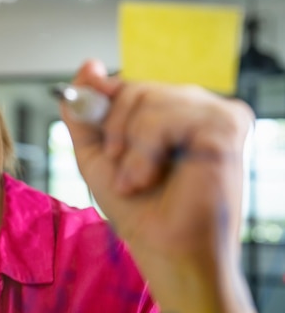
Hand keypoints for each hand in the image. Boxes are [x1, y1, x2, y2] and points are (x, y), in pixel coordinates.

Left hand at [61, 59, 251, 260]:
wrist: (163, 248)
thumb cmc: (137, 209)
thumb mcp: (97, 155)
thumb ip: (86, 112)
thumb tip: (88, 65)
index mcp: (173, 111)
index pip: (130, 85)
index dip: (105, 108)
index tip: (103, 141)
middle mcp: (197, 107)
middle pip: (135, 88)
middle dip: (114, 132)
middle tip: (122, 170)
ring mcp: (216, 114)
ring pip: (148, 99)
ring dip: (130, 147)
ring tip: (138, 180)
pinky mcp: (226, 126)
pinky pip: (166, 116)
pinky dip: (146, 150)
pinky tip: (151, 177)